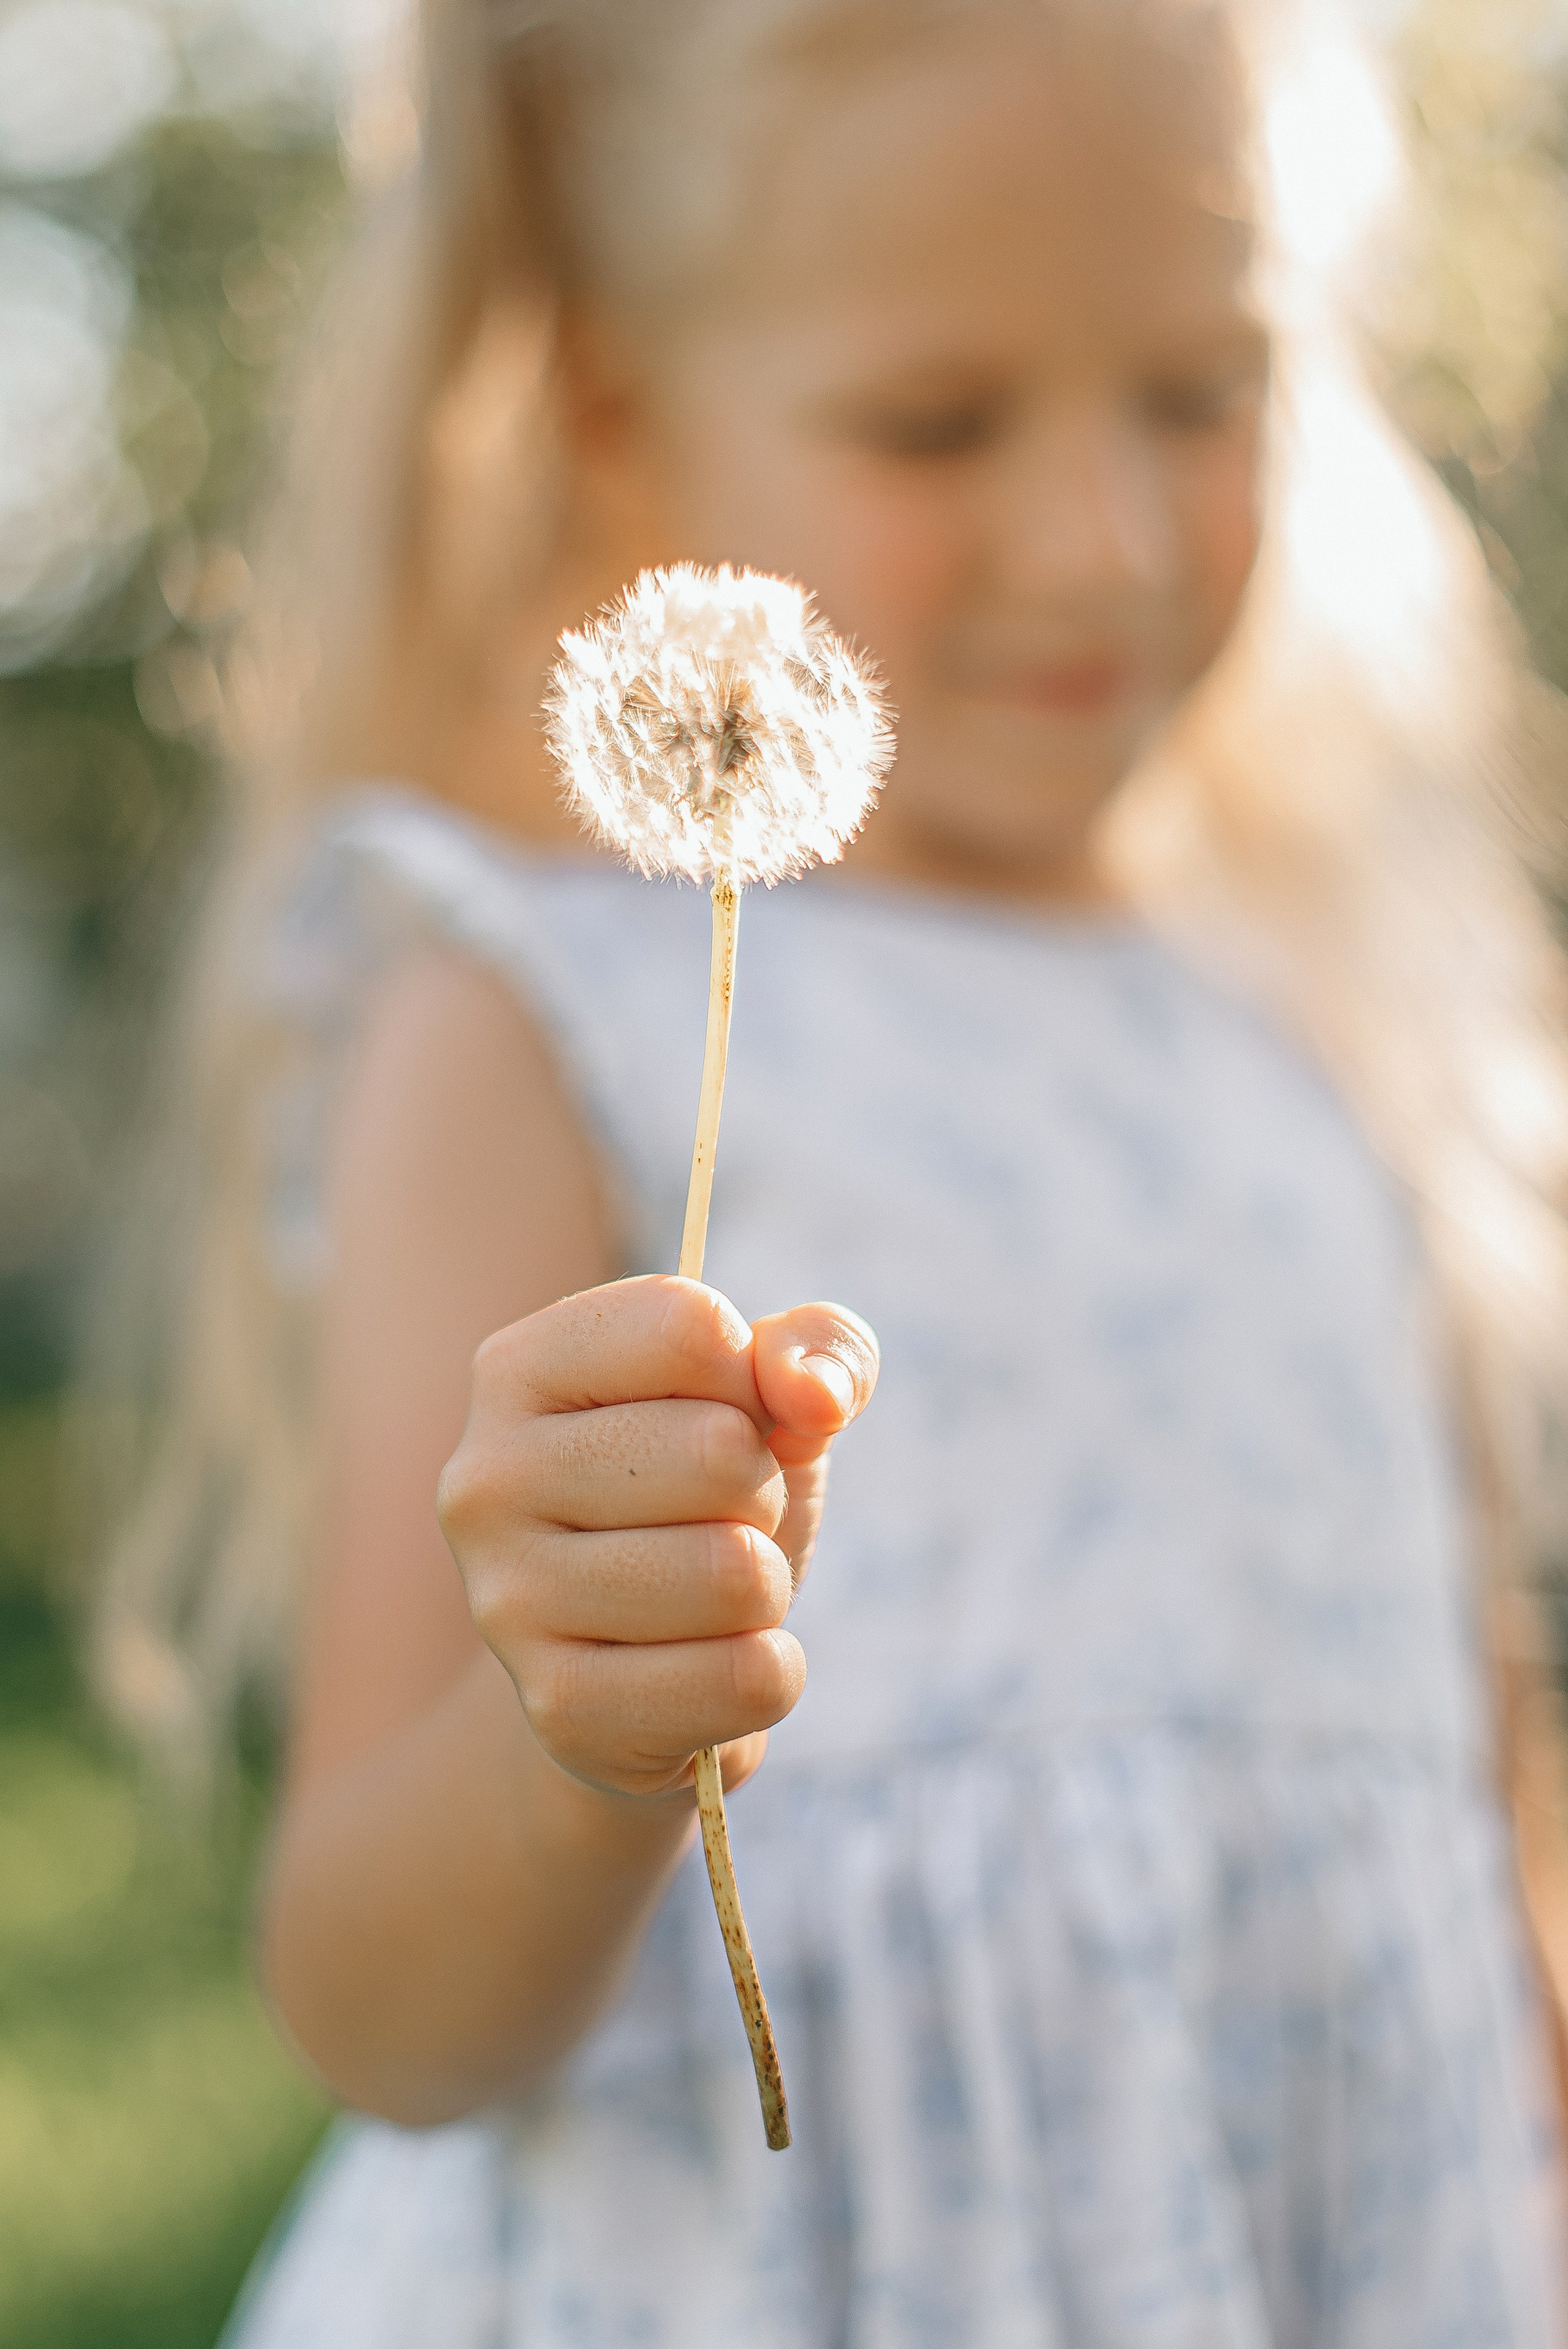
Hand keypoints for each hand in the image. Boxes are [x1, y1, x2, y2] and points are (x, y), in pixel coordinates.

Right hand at [437, 1275, 877, 1800]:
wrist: (641, 1670)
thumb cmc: (702, 1501)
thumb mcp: (767, 1400)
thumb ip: (817, 1350)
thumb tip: (816, 1395)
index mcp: (519, 1368)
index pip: (690, 1326)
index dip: (754, 1378)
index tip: (726, 1415)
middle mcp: (487, 1477)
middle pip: (721, 1452)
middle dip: (762, 1490)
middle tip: (720, 1519)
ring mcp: (509, 1600)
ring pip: (735, 1574)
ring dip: (765, 1588)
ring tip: (713, 1592)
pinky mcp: (560, 1708)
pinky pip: (745, 1678)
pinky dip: (768, 1673)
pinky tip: (712, 1664)